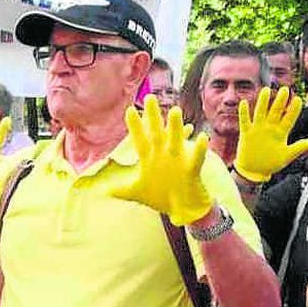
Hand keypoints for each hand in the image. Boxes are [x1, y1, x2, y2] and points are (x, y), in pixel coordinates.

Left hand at [110, 96, 213, 226]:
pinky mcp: (191, 171)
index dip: (135, 127)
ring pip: (177, 141)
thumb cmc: (162, 197)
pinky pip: (196, 158)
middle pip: (157, 133)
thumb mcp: (138, 192)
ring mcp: (178, 161)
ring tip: (175, 111)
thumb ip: (121, 189)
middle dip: (153, 117)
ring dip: (176, 128)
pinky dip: (199, 149)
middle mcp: (164, 155)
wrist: (184, 208)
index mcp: (150, 158)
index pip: (140, 140)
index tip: (129, 110)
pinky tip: (203, 138)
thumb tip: (104, 190)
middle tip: (150, 98)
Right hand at [234, 87, 307, 182]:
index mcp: (281, 133)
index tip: (298, 100)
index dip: (293, 110)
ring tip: (266, 90)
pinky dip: (244, 113)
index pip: (289, 118)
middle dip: (280, 101)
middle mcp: (270, 128)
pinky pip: (244, 121)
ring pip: (261, 112)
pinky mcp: (246, 134)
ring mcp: (258, 130)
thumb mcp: (286, 156)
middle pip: (275, 111)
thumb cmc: (271, 163)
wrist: (254, 171)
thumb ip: (298, 148)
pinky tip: (244, 103)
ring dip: (263, 102)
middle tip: (285, 90)